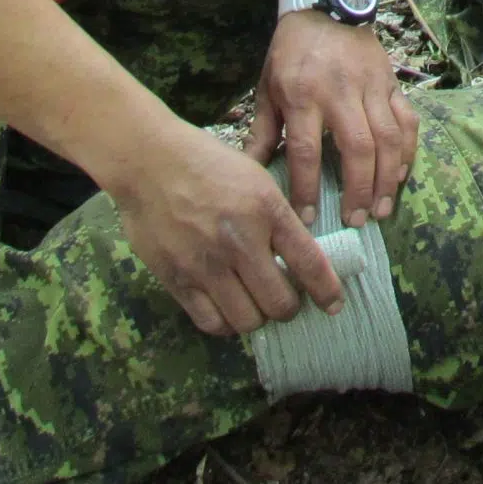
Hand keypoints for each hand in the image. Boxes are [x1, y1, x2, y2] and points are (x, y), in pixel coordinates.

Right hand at [97, 108, 343, 339]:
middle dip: (289, 308)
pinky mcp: (177, 279)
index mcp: (266, 210)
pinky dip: (226, 324)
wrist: (148, 160)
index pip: (309, 263)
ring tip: (255, 304)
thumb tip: (302, 258)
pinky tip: (228, 309)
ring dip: (258, 317)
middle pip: (280, 303)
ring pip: (248, 320)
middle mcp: (240, 241)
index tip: (334, 305)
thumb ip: (279, 218)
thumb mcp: (256, 178)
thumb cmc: (206, 164)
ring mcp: (206, 264)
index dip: (327, 292)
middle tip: (285, 299)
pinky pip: (211, 322)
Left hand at [248, 11, 418, 227]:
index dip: (306, 188)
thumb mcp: (267, 89)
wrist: (325, 6)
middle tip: (357, 221)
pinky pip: (407, 120)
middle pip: (356, 148)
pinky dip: (408, 151)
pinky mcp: (392, 82)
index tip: (308, 219)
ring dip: (387, 178)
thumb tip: (250, 173)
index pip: (305, 151)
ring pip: (388, 138)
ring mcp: (371, 86)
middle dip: (359, 189)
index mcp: (302, 95)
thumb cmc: (290, 53)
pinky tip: (401, 176)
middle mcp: (339, 91)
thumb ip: (261, 133)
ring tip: (381, 208)